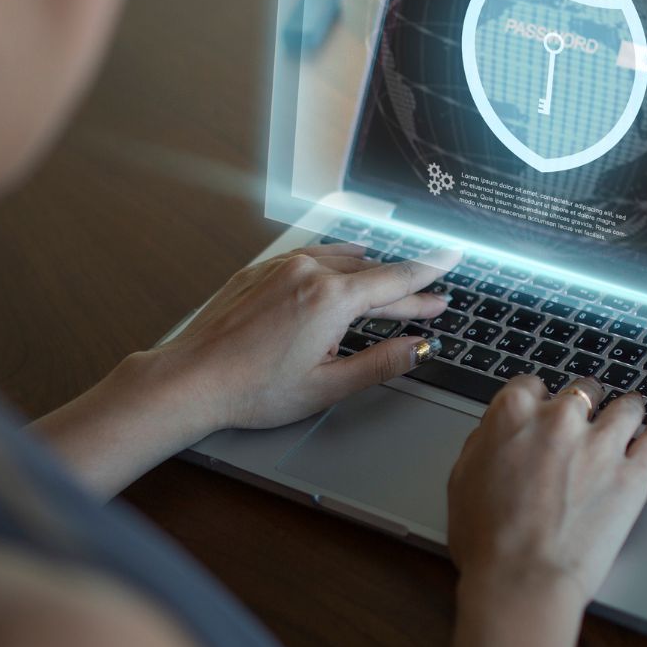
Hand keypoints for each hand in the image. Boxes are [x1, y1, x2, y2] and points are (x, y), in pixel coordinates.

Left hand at [146, 243, 458, 439]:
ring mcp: (282, 267)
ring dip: (370, 274)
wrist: (192, 378)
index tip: (453, 259)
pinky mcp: (260, 270)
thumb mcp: (328, 386)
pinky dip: (335, 263)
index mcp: (332, 300)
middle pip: (372, 275)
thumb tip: (419, 348)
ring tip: (392, 283)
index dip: (429, 274)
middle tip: (431, 300)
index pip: (396, 281)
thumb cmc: (254, 389)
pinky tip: (342, 265)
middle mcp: (309, 272)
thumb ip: (381, 362)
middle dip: (404, 289)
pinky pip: (311, 258)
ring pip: (341, 261)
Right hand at [447, 376, 646, 602]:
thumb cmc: (486, 539)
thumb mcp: (462, 478)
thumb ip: (483, 443)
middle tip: (584, 415)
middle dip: (583, 401)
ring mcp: (602, 444)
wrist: (521, 579)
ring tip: (631, 411)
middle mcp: (560, 419)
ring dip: (627, 407)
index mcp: (513, 414)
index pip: (530, 384)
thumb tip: (494, 432)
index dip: (538, 398)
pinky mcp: (634, 474)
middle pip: (581, 391)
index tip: (543, 407)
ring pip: (625, 407)